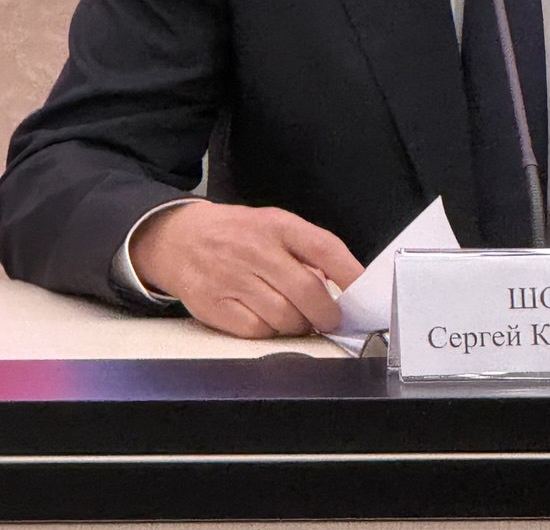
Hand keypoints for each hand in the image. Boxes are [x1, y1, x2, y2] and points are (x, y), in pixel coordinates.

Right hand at [129, 201, 362, 337]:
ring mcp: (232, 278)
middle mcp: (255, 249)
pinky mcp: (213, 304)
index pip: (324, 248)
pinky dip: (269, 332)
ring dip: (299, 325)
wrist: (178, 238)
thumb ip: (304, 250)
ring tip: (297, 319)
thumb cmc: (235, 233)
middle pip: (306, 290)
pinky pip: (255, 331)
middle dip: (327, 313)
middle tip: (331, 319)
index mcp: (277, 225)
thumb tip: (338, 283)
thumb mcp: (273, 225)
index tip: (364, 292)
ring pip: (283, 316)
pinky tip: (268, 321)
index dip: (350, 273)